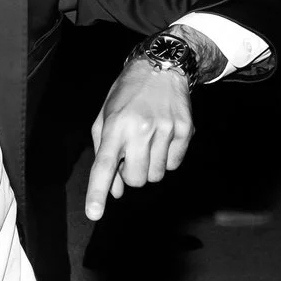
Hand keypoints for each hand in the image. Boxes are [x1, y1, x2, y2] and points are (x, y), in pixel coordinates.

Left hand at [84, 59, 194, 220]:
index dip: (98, 191)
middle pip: (135, 179)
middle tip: (130, 154)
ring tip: (147, 144)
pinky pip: (174, 164)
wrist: (161, 67)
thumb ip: (104, 155)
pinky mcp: (186, 130)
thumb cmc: (127, 94)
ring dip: (149, 167)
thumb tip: (114, 191)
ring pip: (156, 176)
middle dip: (130, 174)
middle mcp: (141, 128)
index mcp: (115, 125)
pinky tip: (163, 138)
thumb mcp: (105, 117)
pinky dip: (167, 158)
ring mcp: (166, 129)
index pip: (104, 165)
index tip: (94, 213)